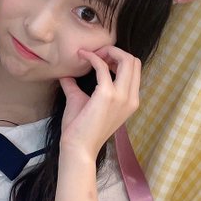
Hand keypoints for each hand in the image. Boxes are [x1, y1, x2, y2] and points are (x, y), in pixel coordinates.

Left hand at [59, 46, 140, 160]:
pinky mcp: (107, 94)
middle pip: (134, 61)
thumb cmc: (80, 130)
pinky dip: (93, 57)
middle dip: (115, 51)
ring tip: (90, 53)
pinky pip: (103, 66)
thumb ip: (77, 87)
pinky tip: (81, 56)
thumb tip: (66, 75)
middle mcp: (131, 98)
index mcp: (130, 101)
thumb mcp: (82, 102)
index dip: (118, 58)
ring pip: (126, 60)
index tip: (101, 58)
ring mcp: (122, 97)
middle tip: (97, 53)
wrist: (78, 148)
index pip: (134, 70)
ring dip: (107, 51)